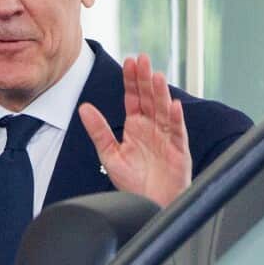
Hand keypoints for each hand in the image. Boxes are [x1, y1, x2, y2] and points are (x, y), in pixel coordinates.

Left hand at [77, 54, 191, 206]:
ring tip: (156, 76)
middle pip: (150, 98)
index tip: (129, 62)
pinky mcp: (179, 152)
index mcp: (136, 127)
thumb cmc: (133, 183)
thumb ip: (98, 131)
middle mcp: (152, 128)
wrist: (151, 205)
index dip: (132, 80)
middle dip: (146, 79)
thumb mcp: (109, 155)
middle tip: (143, 59)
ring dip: (161, 93)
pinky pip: (178, 132)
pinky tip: (174, 105)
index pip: (134, 98)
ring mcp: (167, 138)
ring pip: (164, 110)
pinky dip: (176, 119)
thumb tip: (84, 108)